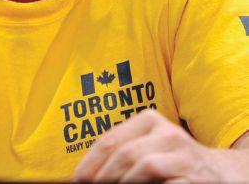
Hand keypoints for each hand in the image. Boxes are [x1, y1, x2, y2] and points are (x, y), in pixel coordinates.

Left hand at [72, 109, 223, 182]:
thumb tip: (88, 173)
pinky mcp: (195, 177)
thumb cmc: (173, 161)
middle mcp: (166, 132)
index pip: (110, 141)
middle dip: (103, 176)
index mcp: (149, 120)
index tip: (77, 180)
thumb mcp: (149, 147)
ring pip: (142, 166)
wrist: (221, 173)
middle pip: (123, 154)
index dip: (89, 163)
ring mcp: (183, 155)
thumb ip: (123, 153)